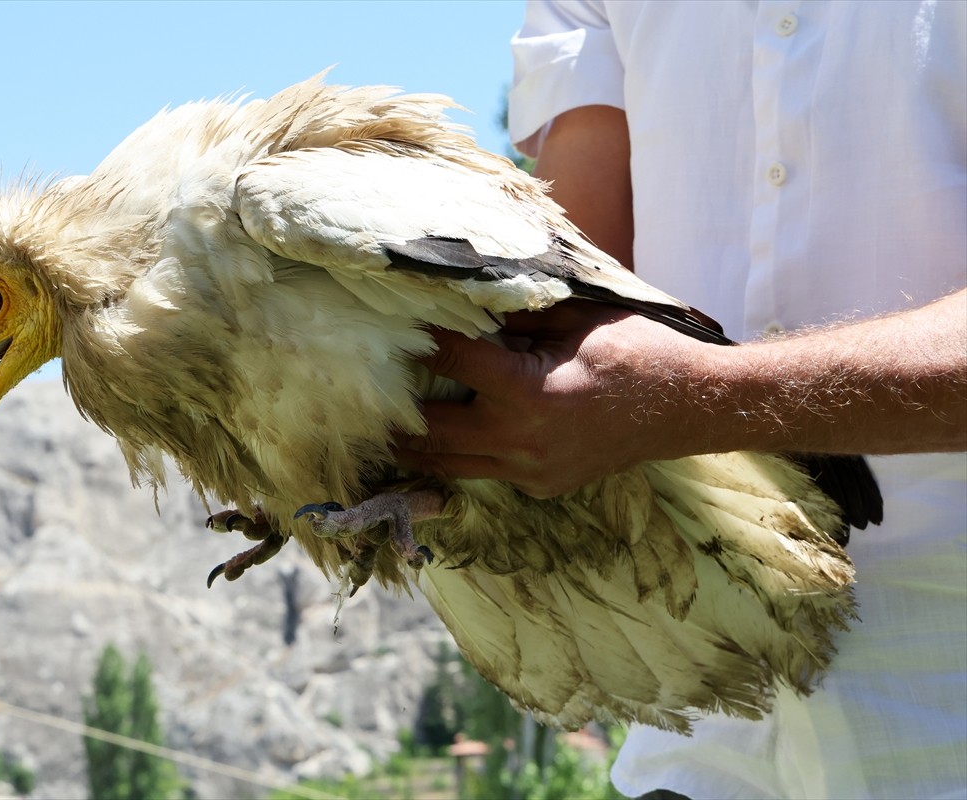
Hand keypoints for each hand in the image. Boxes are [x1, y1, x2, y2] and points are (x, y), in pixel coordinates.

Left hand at [395, 302, 713, 497]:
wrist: (689, 408)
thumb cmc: (640, 350)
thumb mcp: (579, 317)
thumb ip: (517, 313)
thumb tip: (464, 296)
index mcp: (527, 393)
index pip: (450, 359)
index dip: (420, 337)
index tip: (391, 321)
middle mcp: (520, 441)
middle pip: (429, 431)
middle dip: (395, 408)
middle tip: (366, 386)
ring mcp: (530, 472)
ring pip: (448, 464)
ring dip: (417, 442)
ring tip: (384, 421)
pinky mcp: (541, 486)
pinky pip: (485, 470)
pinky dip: (462, 452)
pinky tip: (448, 430)